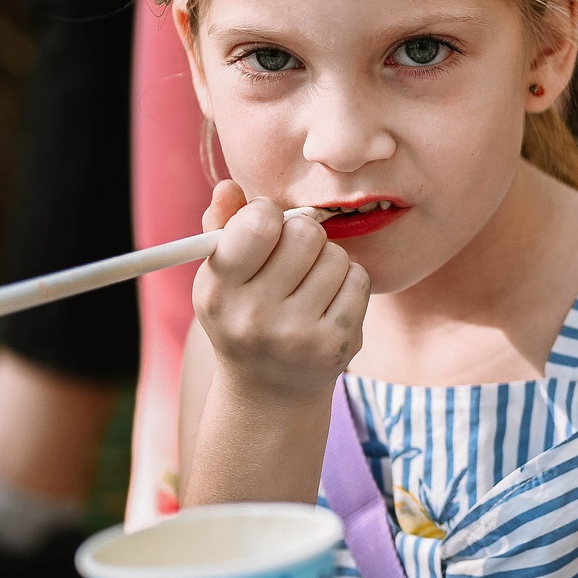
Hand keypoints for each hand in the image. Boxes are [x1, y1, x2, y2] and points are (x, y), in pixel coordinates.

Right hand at [191, 180, 367, 405]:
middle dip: (303, 235)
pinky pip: (359, 279)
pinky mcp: (337, 344)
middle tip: (294, 256)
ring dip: (328, 261)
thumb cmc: (244, 316)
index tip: (267, 227)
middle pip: (305, 233)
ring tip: (309, 284)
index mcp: (219, 292)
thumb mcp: (221, 279)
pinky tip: (329, 301)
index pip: (257, 225)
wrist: (269, 391)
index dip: (267, 214)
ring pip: (336, 256)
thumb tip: (229, 186)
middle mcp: (255, 316)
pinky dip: (349, 282)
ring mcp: (298, 334)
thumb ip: (222, 228)